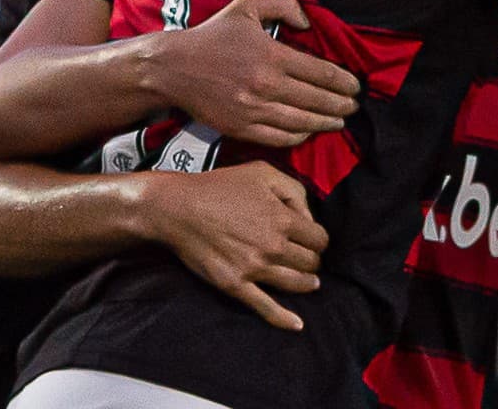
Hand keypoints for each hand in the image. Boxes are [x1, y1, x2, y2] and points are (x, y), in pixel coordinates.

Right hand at [142, 161, 327, 329]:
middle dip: (313, 259)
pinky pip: (265, 307)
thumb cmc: (220, 186)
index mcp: (283, 219)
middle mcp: (273, 247)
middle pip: (311, 262)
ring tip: (310, 282)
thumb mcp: (264, 172)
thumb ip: (295, 191)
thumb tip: (309, 218)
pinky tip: (297, 325)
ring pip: (296, 284)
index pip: (320, 239)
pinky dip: (283, 318)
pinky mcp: (235, 285)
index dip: (318, 239)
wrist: (178, 208)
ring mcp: (254, 269)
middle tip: (307, 258)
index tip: (312, 239)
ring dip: (307, 283)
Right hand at [152, 0, 361, 145]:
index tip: (355, 87)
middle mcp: (266, 85)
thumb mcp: (248, 7)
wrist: (173, 68)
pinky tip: (308, 131)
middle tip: (353, 107)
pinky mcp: (240, 128)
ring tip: (338, 121)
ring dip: (325, 123)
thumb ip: (284, 5)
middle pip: (317, 100)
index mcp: (272, 56)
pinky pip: (278, 137)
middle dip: (341, 105)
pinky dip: (299, 136)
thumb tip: (308, 23)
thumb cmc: (212, 36)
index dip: (344, 83)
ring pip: (302, 122)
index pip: (321, 73)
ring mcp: (253, 110)